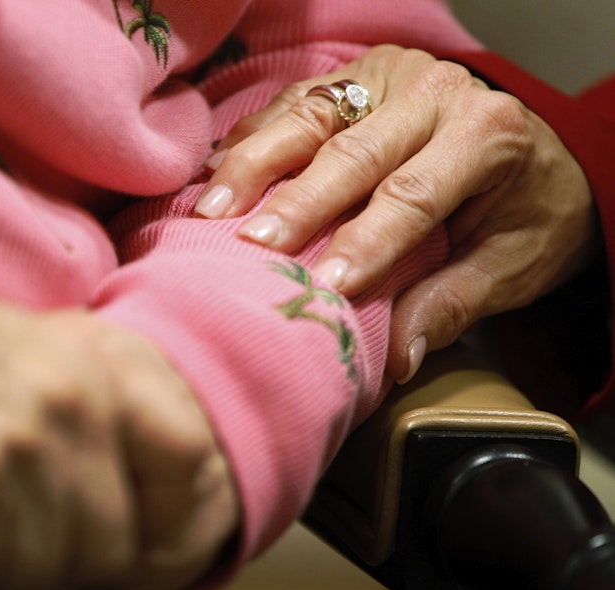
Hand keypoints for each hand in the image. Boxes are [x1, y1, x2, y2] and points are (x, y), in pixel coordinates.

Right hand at [0, 301, 237, 589]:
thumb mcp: (43, 351)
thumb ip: (93, 411)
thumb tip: (116, 497)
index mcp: (106, 371)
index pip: (186, 456)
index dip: (164, 517)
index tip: (126, 543)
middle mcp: (78, 406)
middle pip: (108, 547)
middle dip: (58, 571)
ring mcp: (28, 444)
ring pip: (41, 574)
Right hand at [195, 44, 595, 381]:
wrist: (534, 154)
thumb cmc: (525, 213)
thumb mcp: (511, 264)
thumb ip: (452, 304)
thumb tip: (396, 358)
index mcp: (486, 134)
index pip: (412, 193)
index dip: (364, 241)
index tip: (322, 285)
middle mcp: (435, 91)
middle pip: (351, 150)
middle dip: (294, 202)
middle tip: (249, 246)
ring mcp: (388, 76)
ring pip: (311, 116)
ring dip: (254, 164)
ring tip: (211, 208)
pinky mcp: (354, 77)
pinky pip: (293, 102)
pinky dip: (252, 138)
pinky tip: (215, 171)